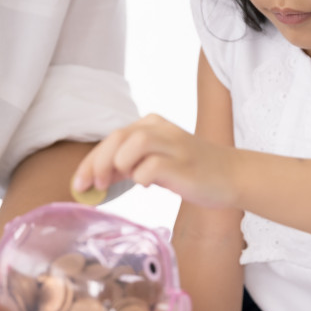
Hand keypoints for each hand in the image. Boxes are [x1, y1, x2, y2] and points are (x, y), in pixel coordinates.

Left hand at [72, 114, 238, 208]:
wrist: (231, 175)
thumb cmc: (191, 171)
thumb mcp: (155, 162)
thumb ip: (128, 165)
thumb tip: (95, 179)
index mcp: (150, 124)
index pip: (111, 138)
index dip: (90, 161)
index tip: (78, 184)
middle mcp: (160, 129)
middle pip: (117, 137)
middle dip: (97, 163)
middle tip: (92, 186)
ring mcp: (173, 145)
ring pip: (133, 144)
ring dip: (119, 165)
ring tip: (119, 183)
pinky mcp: (183, 164)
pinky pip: (152, 167)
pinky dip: (142, 178)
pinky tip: (148, 185)